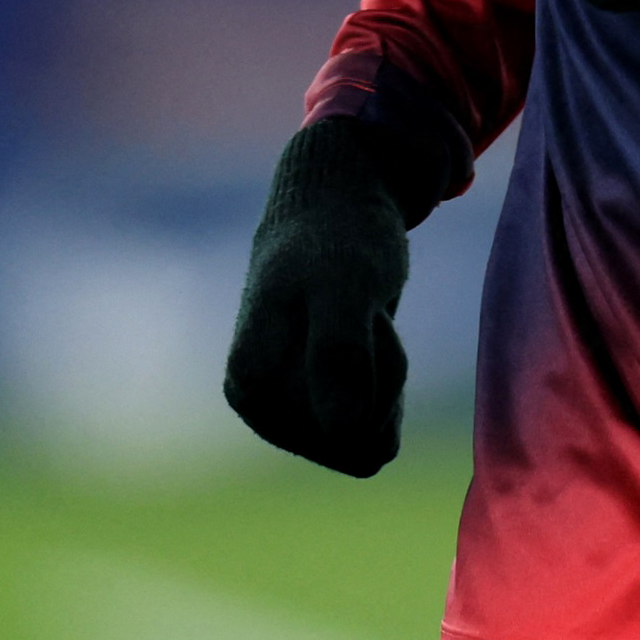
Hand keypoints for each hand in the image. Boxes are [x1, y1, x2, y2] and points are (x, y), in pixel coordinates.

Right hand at [223, 118, 413, 476]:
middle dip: (382, 371)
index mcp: (250, 391)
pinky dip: (388, 374)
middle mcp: (266, 409)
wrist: (338, 206)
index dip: (372, 374)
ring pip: (371, 428)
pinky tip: (370, 333)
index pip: (345, 433)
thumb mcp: (347, 284)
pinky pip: (378, 420)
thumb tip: (342, 432)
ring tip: (364, 313)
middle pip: (358, 433)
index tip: (351, 311)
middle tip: (365, 307)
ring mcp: (296, 408)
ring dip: (387, 369)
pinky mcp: (322, 401)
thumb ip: (339, 352)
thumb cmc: (337, 239)